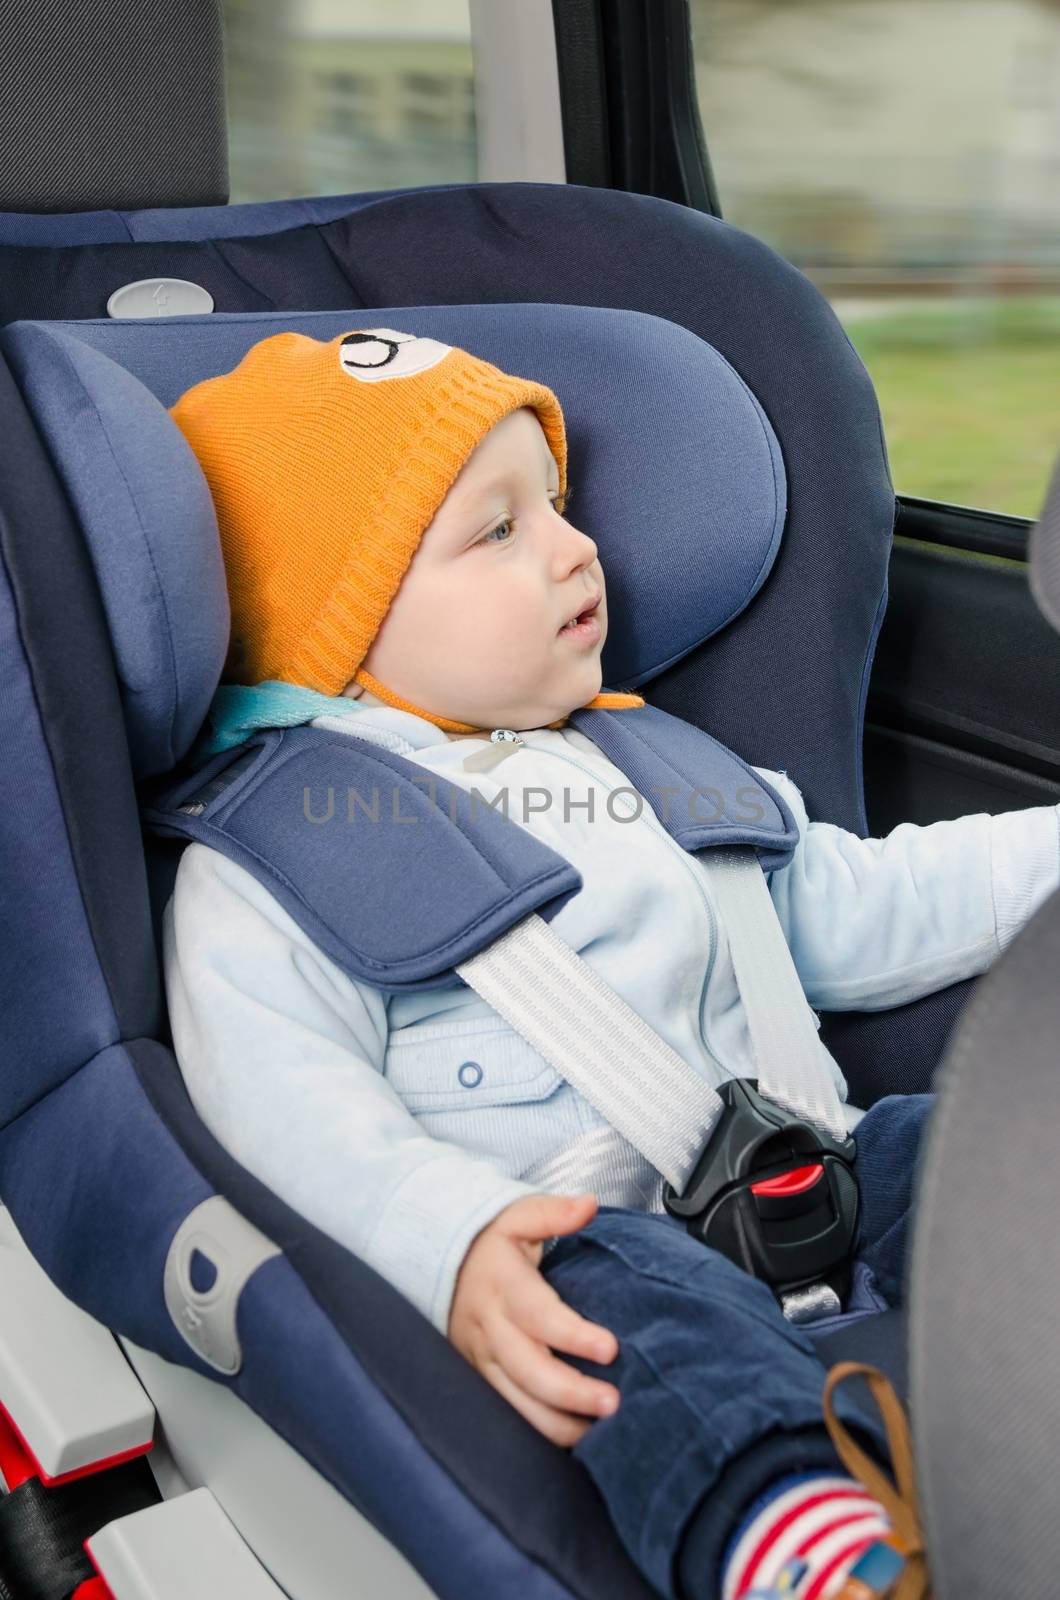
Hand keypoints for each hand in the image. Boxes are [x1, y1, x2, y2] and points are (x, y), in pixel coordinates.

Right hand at [448, 1192, 620, 1447]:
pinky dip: (540, 1431)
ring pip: (516, 1402)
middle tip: (613, 1403)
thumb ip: (552, 1212)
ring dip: (558, 1422)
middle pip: (528, 1369)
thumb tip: (589, 1204)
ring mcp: (481, 1358)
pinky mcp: (479, 1378)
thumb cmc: (488, 1243)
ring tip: (600, 1433)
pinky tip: (574, 1439)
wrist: (437, 1264)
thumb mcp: (515, 1216)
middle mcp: (489, 1327)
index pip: (538, 1315)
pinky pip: (508, 1413)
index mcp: (502, 1285)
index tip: (610, 1348)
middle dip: (571, 1392)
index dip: (573, 1335)